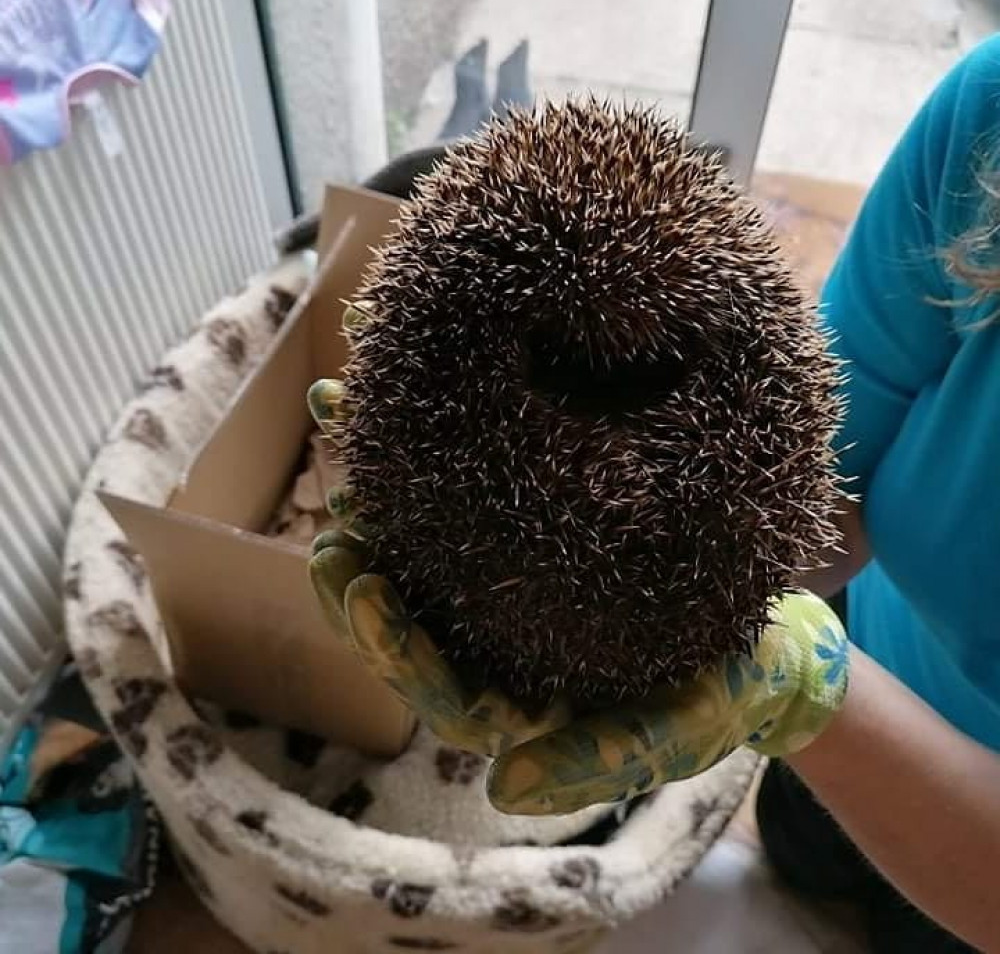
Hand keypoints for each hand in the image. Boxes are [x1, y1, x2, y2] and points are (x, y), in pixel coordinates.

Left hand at [307, 336, 848, 815]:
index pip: (435, 682)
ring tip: (343, 433)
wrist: (756, 640)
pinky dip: (423, 449)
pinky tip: (392, 393)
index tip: (360, 589)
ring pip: (422, 548)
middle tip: (334, 526)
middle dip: (360, 574)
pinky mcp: (526, 537)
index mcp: (518, 700)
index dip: (392, 643)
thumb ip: (601, 761)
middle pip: (409, 616)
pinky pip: (464, 498)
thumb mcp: (677, 730)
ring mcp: (506, 590)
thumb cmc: (718, 691)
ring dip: (379, 494)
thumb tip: (504, 790)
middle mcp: (498, 645)